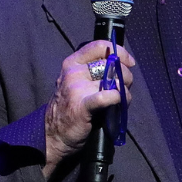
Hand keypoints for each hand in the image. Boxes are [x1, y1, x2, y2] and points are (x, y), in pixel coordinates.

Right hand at [43, 40, 134, 177]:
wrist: (52, 134)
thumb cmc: (68, 107)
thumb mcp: (75, 82)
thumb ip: (92, 71)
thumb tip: (120, 66)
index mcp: (72, 63)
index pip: (99, 46)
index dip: (119, 51)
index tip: (129, 62)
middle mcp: (74, 72)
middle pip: (111, 64)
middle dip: (125, 75)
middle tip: (126, 86)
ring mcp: (77, 89)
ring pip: (114, 81)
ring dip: (125, 90)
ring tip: (123, 99)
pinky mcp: (83, 106)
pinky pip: (108, 96)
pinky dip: (119, 98)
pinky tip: (120, 102)